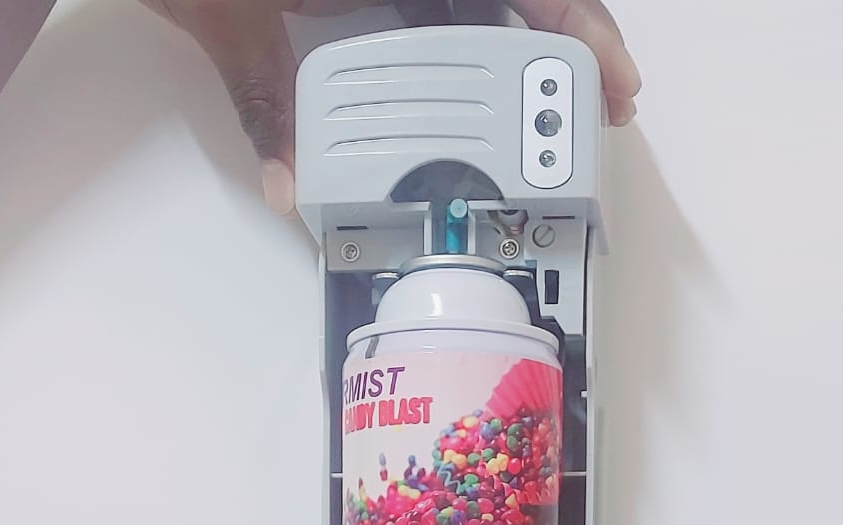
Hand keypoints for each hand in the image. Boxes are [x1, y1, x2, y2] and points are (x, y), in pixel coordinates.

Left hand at [140, 0, 641, 212]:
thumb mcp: (229, 17)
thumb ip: (265, 98)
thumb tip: (288, 188)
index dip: (579, 27)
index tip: (614, 82)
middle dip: (573, 41)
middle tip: (604, 105)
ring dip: (533, 45)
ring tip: (560, 105)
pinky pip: (443, 9)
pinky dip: (475, 42)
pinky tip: (490, 83)